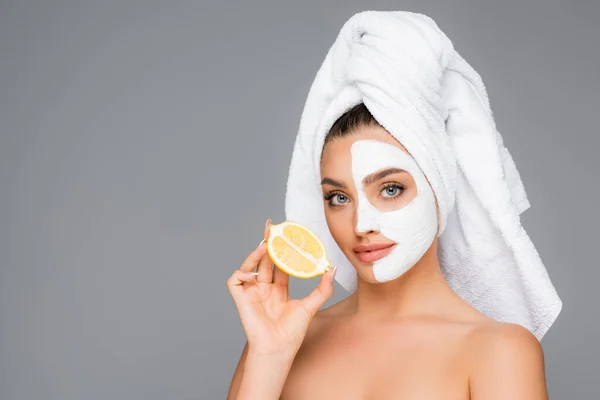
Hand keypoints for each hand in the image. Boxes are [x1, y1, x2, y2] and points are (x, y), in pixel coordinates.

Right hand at [226, 219, 336, 356]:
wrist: (279, 348)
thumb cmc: (292, 332)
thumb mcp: (311, 306)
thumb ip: (322, 288)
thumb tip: (332, 269)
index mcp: (278, 290)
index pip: (279, 263)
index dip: (282, 249)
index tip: (287, 234)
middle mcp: (264, 289)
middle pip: (264, 260)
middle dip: (267, 243)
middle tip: (272, 227)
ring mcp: (252, 292)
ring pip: (249, 265)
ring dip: (255, 253)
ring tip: (264, 244)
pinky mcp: (241, 298)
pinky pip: (235, 279)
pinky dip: (241, 272)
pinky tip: (252, 272)